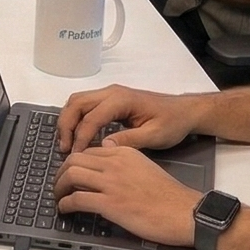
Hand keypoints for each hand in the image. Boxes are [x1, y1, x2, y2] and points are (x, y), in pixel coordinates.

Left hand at [53, 145, 201, 247]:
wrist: (185, 212)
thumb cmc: (169, 195)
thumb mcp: (145, 167)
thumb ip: (125, 163)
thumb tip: (105, 169)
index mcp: (124, 152)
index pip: (89, 150)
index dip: (75, 161)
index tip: (71, 171)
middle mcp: (115, 163)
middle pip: (74, 159)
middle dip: (61, 172)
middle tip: (59, 183)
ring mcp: (111, 183)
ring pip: (71, 175)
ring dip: (58, 186)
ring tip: (58, 196)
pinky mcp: (110, 203)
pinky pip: (77, 199)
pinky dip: (65, 203)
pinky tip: (65, 209)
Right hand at [54, 83, 204, 154]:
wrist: (184, 111)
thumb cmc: (172, 123)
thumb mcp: (154, 135)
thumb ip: (129, 140)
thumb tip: (103, 146)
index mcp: (121, 100)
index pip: (91, 117)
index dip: (81, 137)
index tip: (76, 156)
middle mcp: (111, 92)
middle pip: (77, 103)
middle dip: (67, 125)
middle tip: (64, 148)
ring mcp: (109, 93)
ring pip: (77, 101)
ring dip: (68, 120)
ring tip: (67, 143)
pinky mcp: (110, 99)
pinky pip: (84, 104)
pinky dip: (75, 118)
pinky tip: (76, 135)